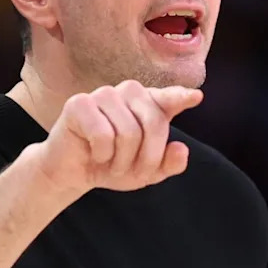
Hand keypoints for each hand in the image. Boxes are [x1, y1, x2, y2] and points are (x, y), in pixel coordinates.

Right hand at [33, 80, 202, 194]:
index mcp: (149, 104)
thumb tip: (181, 149)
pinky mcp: (79, 103)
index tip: (195, 97)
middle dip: (146, 158)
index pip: (169, 98)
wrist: (72, 174)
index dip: (180, 97)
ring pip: (128, 132)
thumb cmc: (111, 165)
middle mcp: (129, 93)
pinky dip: (101, 154)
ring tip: (109, 161)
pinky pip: (103, 135)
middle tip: (128, 170)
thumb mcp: (145, 172)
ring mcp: (103, 95)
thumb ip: (168, 164)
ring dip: (120, 160)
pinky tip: (93, 153)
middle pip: (154, 124)